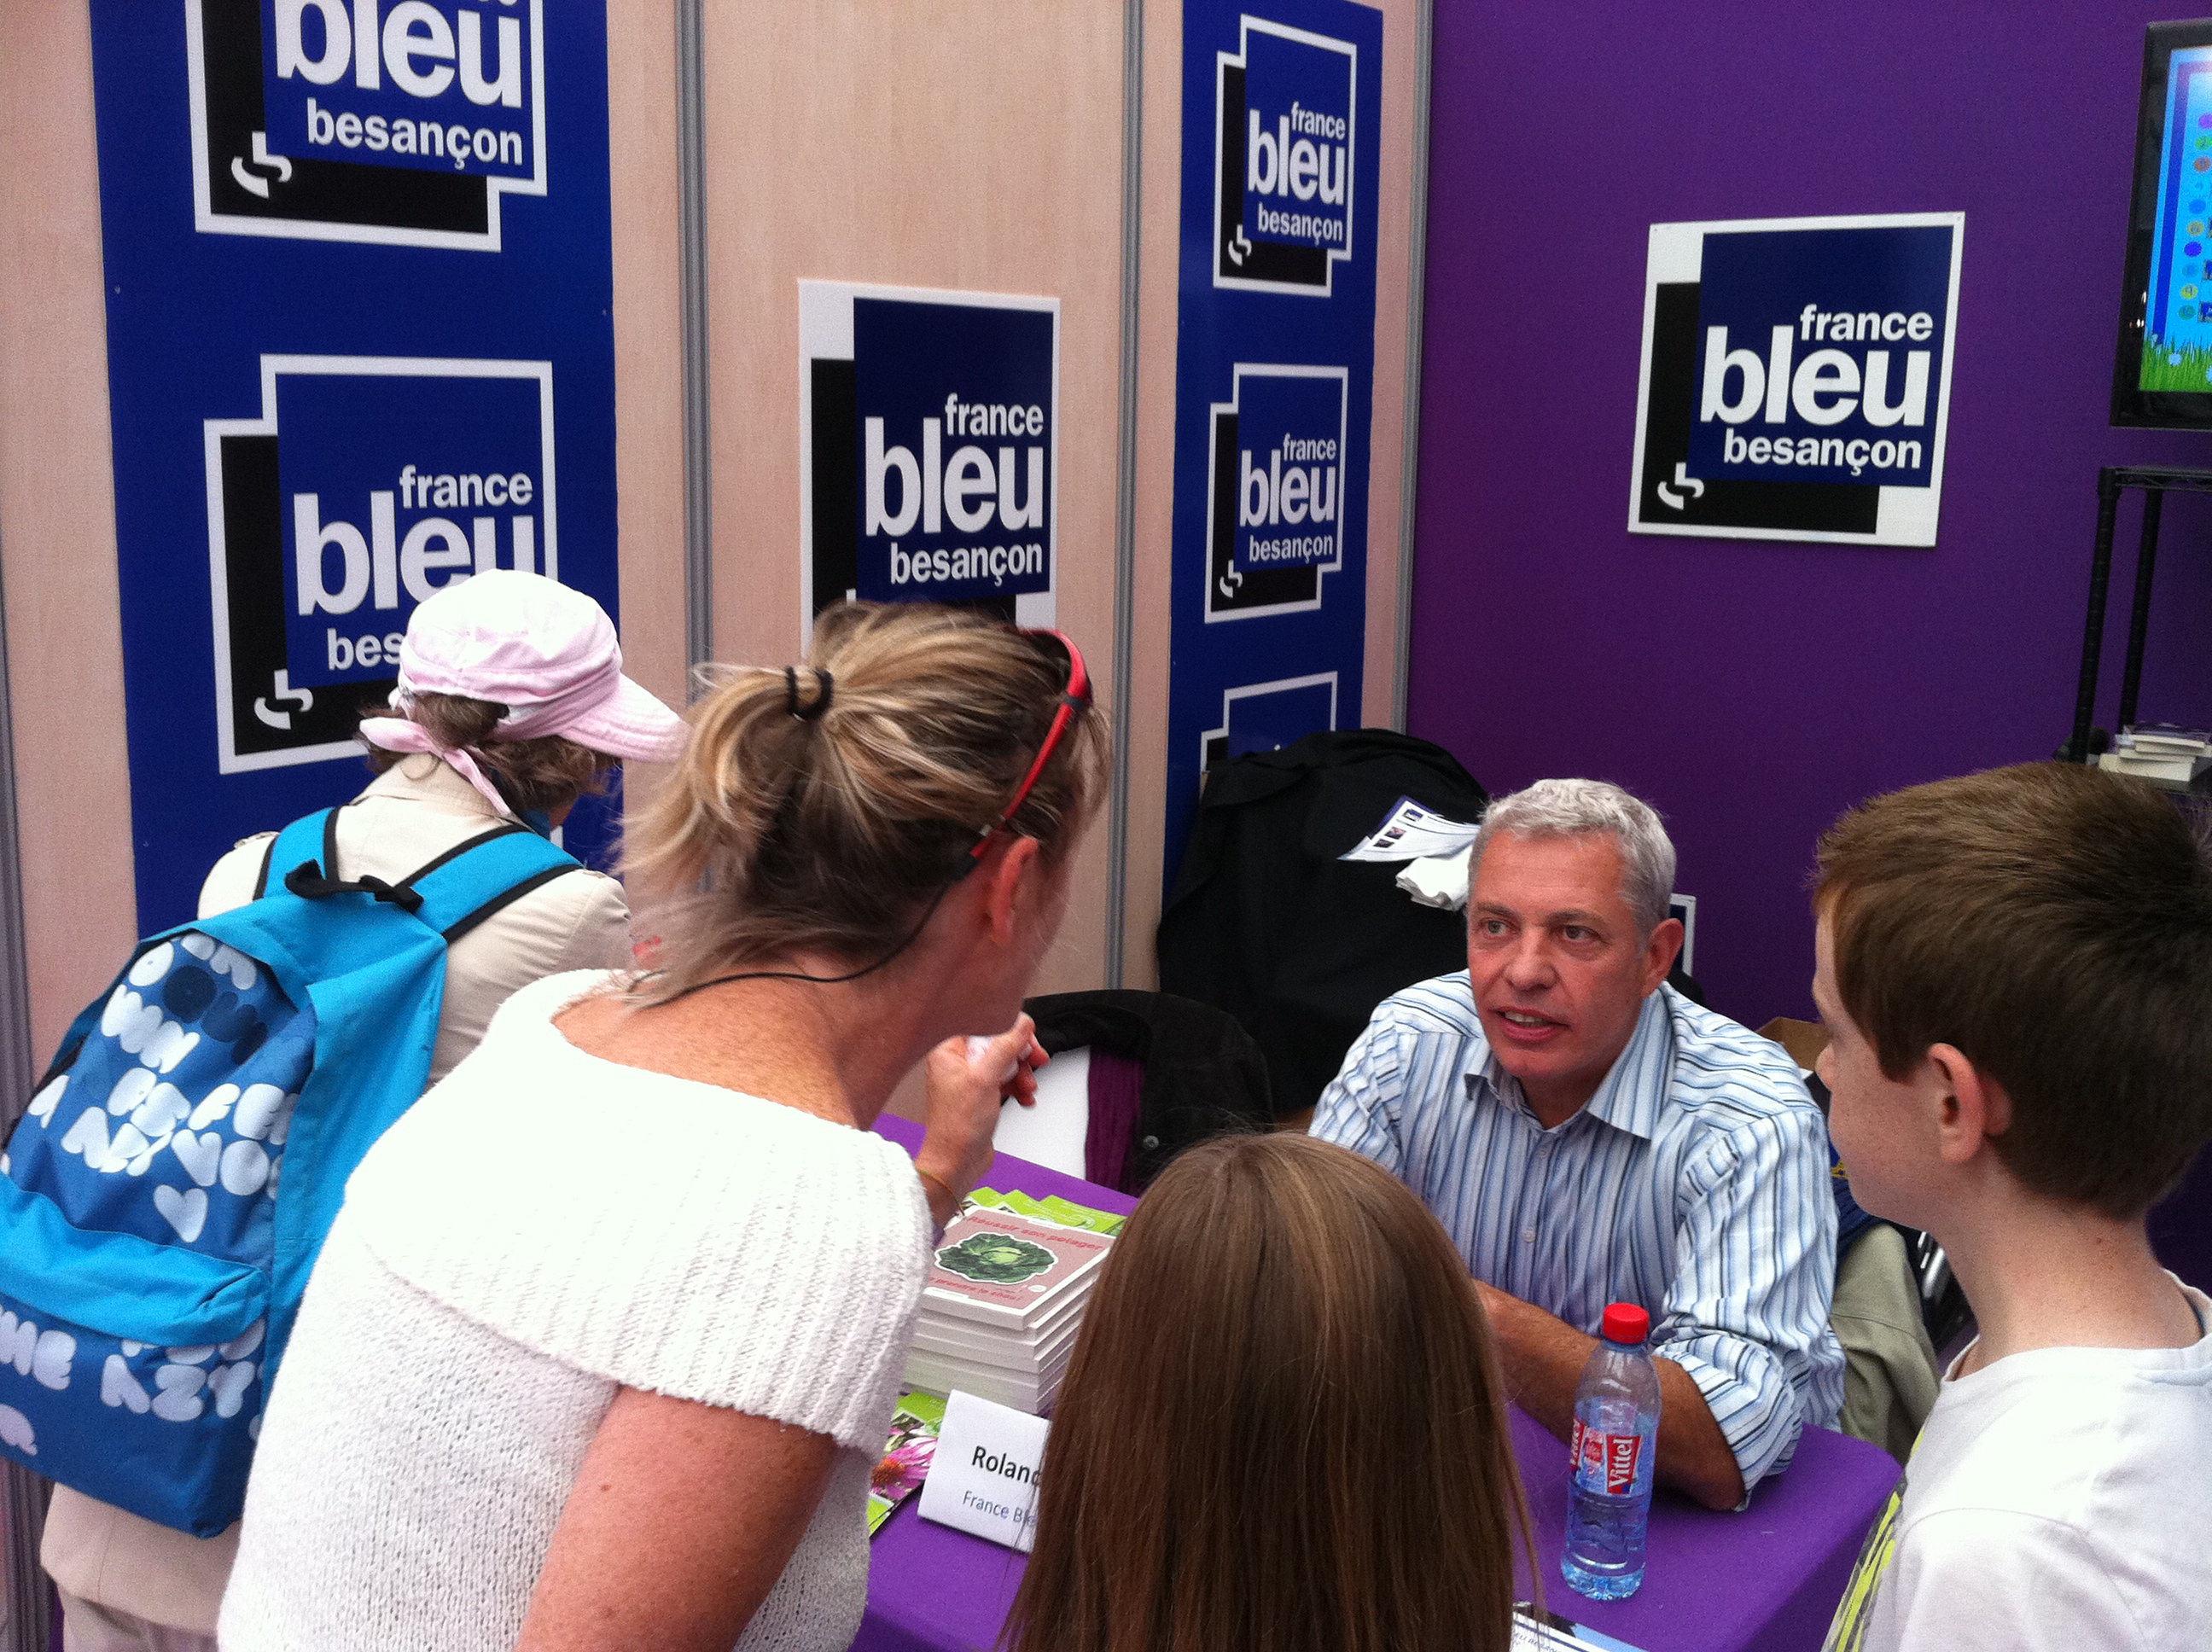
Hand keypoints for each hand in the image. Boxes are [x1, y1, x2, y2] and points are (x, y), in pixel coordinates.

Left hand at [916, 1014, 1042, 1216]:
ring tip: (1028, 1089)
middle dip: (1020, 1055)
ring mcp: (968, 1080)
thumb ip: (1005, 1046)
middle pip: (998, 1043)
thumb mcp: (986, 1078)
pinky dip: (1017, 1088)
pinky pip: (1004, 1081)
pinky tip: (1025, 1099)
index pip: (985, 1025)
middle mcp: (956, 1062)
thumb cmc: (959, 1126)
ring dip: (1022, 1074)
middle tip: (1036, 1061)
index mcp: (948, 1050)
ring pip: (1004, 1063)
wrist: (956, 1164)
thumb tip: (1022, 1023)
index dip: (1010, 1030)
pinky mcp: (979, 1096)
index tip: (1027, 1041)